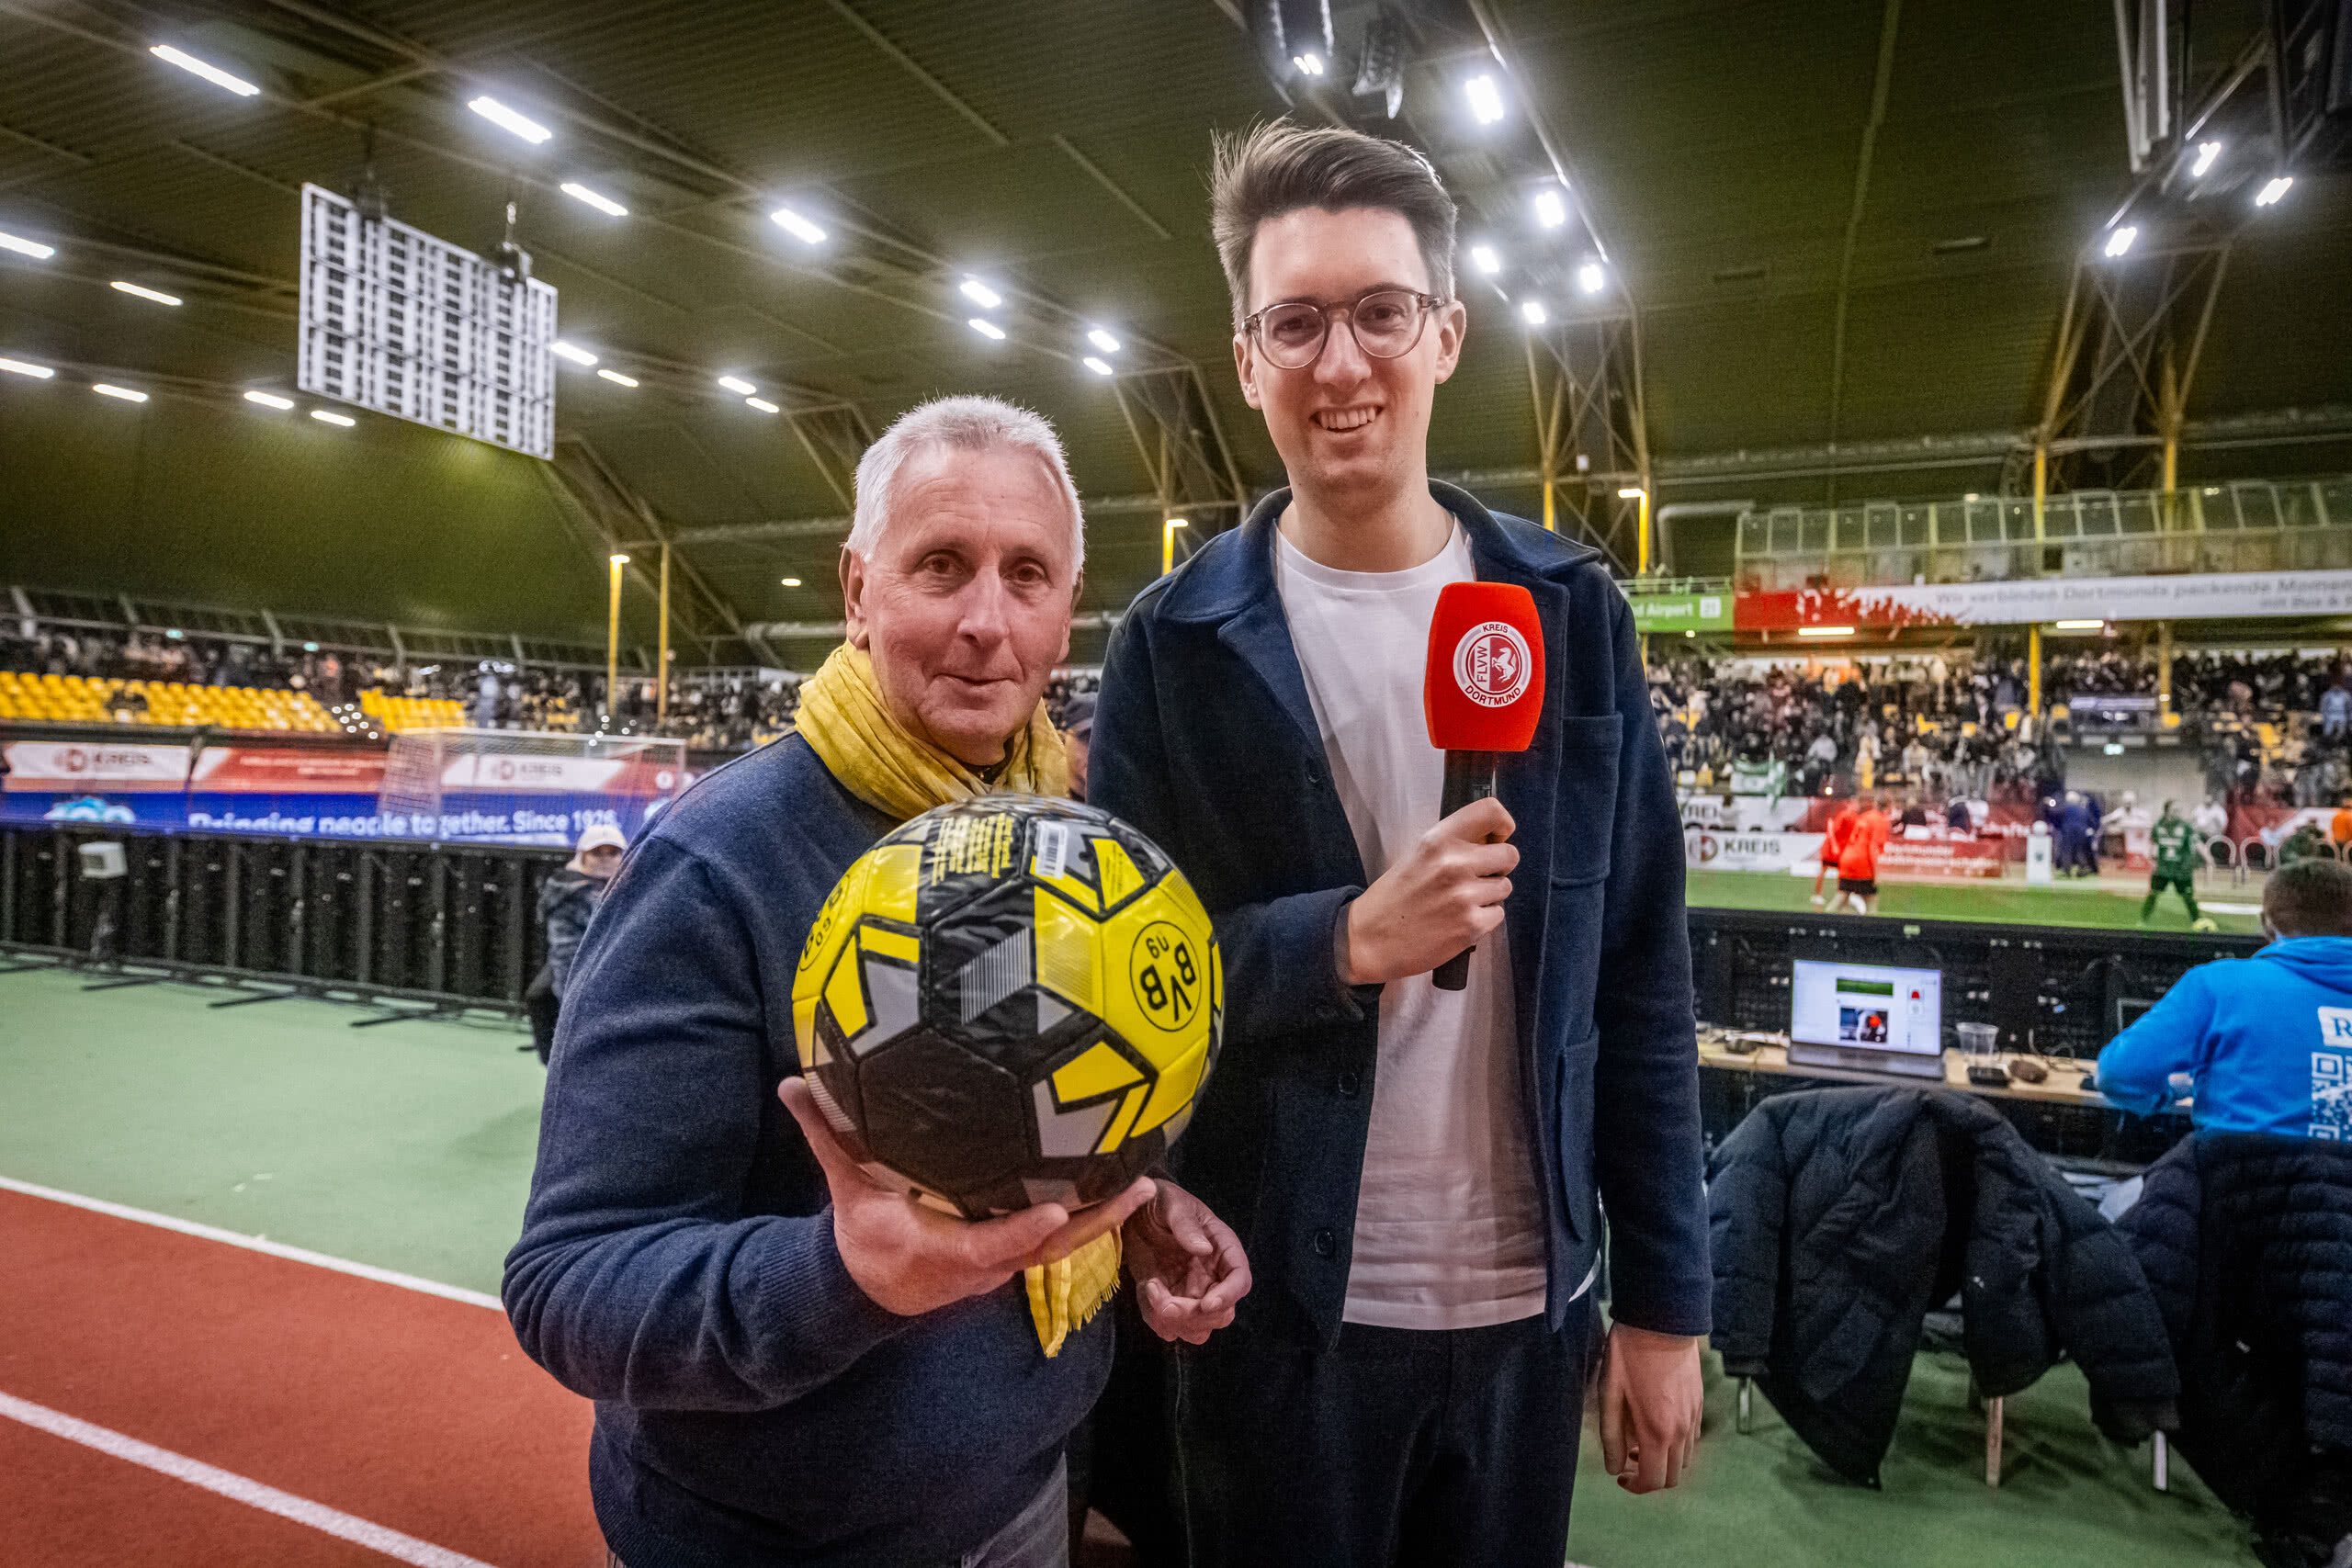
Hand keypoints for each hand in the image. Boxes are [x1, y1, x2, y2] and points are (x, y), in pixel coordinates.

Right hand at [780, 1078, 1154, 1317]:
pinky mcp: (1016, 1257)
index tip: (1055, 1215)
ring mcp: (1003, 1265)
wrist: (871, 1287)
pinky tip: (1124, 1190)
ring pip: (1062, 1250)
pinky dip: (1092, 1221)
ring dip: (1105, 1221)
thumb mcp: (845, 1186)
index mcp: (942, 1252)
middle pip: (1046, 1252)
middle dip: (1093, 1225)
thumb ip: (827, 1136)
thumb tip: (794, 1082)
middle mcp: (982, 1265)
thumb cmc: (864, 1233)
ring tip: (1148, 1185)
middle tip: (1138, 1189)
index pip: (987, 1246)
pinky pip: (1060, 1243)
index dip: (1021, 1234)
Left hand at [1122, 1178, 1250, 1343]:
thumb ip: (1186, 1225)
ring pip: (1199, 1329)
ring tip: (1152, 1292)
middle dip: (1195, 1315)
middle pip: (1221, 1314)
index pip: (1240, 1281)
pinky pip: (1170, 1328)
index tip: (1207, 1303)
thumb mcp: (1173, 1204)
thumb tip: (1204, 1249)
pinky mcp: (1168, 1301)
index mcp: (1223, 1250)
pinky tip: (1145, 1290)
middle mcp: (1212, 1277)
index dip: (1228, 1297)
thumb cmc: (1162, 1200)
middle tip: (1166, 1302)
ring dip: (1177, 1323)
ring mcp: (1191, 1293)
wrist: (1134, 1210)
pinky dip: (1156, 1320)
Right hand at [1344, 797, 1516, 983]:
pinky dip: (1483, 919)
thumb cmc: (1392, 898)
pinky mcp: (1471, 925)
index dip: (1502, 825)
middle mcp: (1454, 863)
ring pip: (1504, 887)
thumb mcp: (1416, 855)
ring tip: (1459, 902)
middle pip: (1510, 855)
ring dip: (1488, 895)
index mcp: (1437, 840)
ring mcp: (1464, 896)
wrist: (1369, 940)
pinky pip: (1498, 914)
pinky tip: (1458, 921)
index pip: (1491, 811)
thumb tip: (1490, 841)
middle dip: (1497, 867)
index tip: (1495, 839)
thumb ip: (1452, 844)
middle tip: (1475, 878)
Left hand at [1597, 1324, 1702, 1493]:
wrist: (1661, 1321)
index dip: (1636, 1486)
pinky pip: (1692, 1439)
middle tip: (1628, 1458)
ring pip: (1685, 1459)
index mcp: (1657, 1433)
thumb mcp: (1610, 1395)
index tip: (1621, 1476)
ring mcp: (1694, 1418)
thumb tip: (1613, 1467)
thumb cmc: (1629, 1356)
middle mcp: (1681, 1432)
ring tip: (1640, 1440)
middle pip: (1673, 1477)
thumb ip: (1612, 1436)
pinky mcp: (1699, 1404)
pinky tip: (1657, 1424)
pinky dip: (1676, 1444)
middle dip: (1650, 1477)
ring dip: (1664, 1460)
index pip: (1653, 1480)